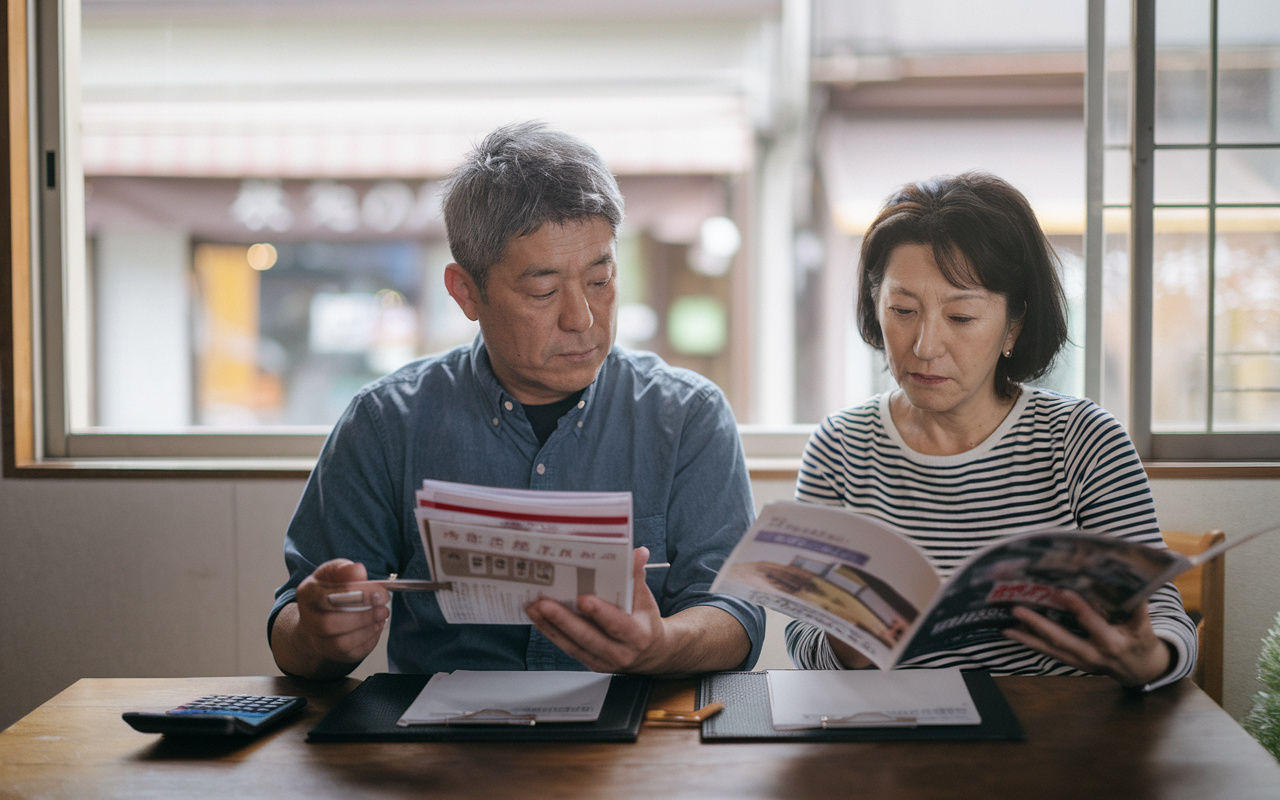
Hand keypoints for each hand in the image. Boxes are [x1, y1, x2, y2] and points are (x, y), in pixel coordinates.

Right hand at [274, 559, 389, 678]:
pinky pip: (351, 654)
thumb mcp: (335, 573)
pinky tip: (377, 627)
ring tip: (383, 617)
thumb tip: (358, 570)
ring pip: (340, 644)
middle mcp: (307, 620)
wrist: (320, 615)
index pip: (327, 597)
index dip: (356, 595)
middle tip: (384, 609)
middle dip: (361, 617)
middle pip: (329, 625)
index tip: (380, 592)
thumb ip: (345, 570)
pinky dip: (368, 641)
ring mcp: (318, 640)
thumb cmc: (330, 590)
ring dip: (367, 631)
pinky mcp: (333, 654)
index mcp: (307, 594)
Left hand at [525, 547, 671, 673]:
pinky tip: (538, 618)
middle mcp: (620, 652)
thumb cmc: (644, 621)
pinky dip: (551, 632)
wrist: (650, 654)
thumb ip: (637, 576)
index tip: (583, 599)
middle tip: (544, 603)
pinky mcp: (589, 662)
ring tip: (534, 608)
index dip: (600, 613)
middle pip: (589, 637)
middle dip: (564, 620)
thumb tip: (638, 552)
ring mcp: (603, 661)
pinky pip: (567, 647)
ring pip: (573, 645)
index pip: (618, 624)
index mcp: (638, 635)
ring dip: (550, 626)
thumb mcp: (646, 599)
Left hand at [1003, 593, 1172, 686]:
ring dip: (1027, 637)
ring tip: (1006, 624)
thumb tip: (1129, 578)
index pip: (1093, 623)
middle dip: (1039, 625)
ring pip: (1051, 649)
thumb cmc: (1141, 641)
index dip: (1078, 609)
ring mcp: (1082, 661)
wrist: (1141, 670)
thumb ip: (1136, 605)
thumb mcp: (1143, 624)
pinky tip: (1012, 633)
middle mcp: (1094, 654)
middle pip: (1062, 639)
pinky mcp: (1074, 663)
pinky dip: (1030, 643)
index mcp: (1113, 641)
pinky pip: (1049, 653)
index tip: (1062, 592)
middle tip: (1018, 610)